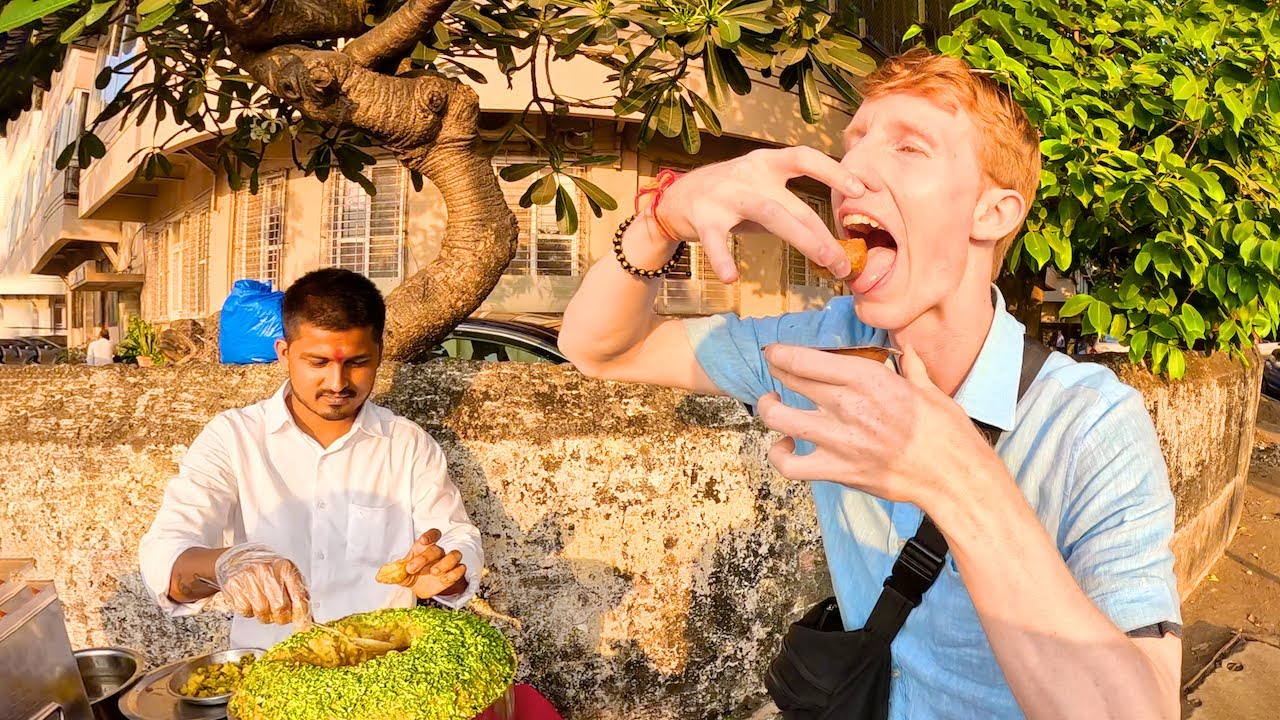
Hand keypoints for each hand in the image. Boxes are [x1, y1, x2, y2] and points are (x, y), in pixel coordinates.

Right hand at [214, 543, 309, 625]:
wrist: (240, 559)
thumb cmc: (266, 570)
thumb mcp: (286, 574)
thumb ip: (298, 593)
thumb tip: (306, 616)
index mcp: (286, 568)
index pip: (299, 597)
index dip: (302, 615)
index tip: (303, 626)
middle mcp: (268, 571)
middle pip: (280, 608)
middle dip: (281, 617)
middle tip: (279, 614)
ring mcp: (250, 578)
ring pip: (262, 613)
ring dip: (264, 615)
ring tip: (263, 602)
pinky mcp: (235, 586)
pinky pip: (246, 611)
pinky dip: (249, 611)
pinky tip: (250, 599)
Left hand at [378, 529, 467, 600]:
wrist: (423, 588)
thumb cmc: (413, 576)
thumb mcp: (401, 575)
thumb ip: (394, 573)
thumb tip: (381, 576)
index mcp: (424, 548)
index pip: (433, 535)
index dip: (431, 536)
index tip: (424, 541)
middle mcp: (437, 553)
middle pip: (437, 548)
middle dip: (425, 558)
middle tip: (412, 569)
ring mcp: (447, 562)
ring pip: (455, 554)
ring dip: (446, 563)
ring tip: (435, 572)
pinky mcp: (454, 573)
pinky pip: (461, 569)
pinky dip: (454, 574)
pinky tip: (444, 580)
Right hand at [652, 147, 865, 282]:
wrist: (676, 199)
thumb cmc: (730, 198)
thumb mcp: (762, 192)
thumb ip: (793, 209)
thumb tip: (835, 241)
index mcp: (767, 163)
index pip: (805, 158)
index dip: (834, 171)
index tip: (863, 189)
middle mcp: (749, 174)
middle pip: (793, 203)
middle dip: (822, 234)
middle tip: (844, 262)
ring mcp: (726, 194)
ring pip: (769, 214)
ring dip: (801, 239)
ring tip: (823, 263)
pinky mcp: (703, 217)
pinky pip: (716, 240)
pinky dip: (722, 258)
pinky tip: (731, 277)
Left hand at [755, 345, 1005, 511]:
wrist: (952, 476)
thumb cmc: (945, 433)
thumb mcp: (929, 389)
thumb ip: (911, 367)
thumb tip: (907, 350)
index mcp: (868, 378)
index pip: (807, 359)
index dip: (783, 354)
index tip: (775, 352)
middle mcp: (847, 404)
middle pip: (791, 380)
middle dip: (777, 373)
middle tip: (776, 372)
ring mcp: (838, 439)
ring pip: (779, 417)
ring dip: (768, 408)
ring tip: (771, 404)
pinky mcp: (836, 470)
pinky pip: (789, 465)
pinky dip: (778, 455)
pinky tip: (783, 446)